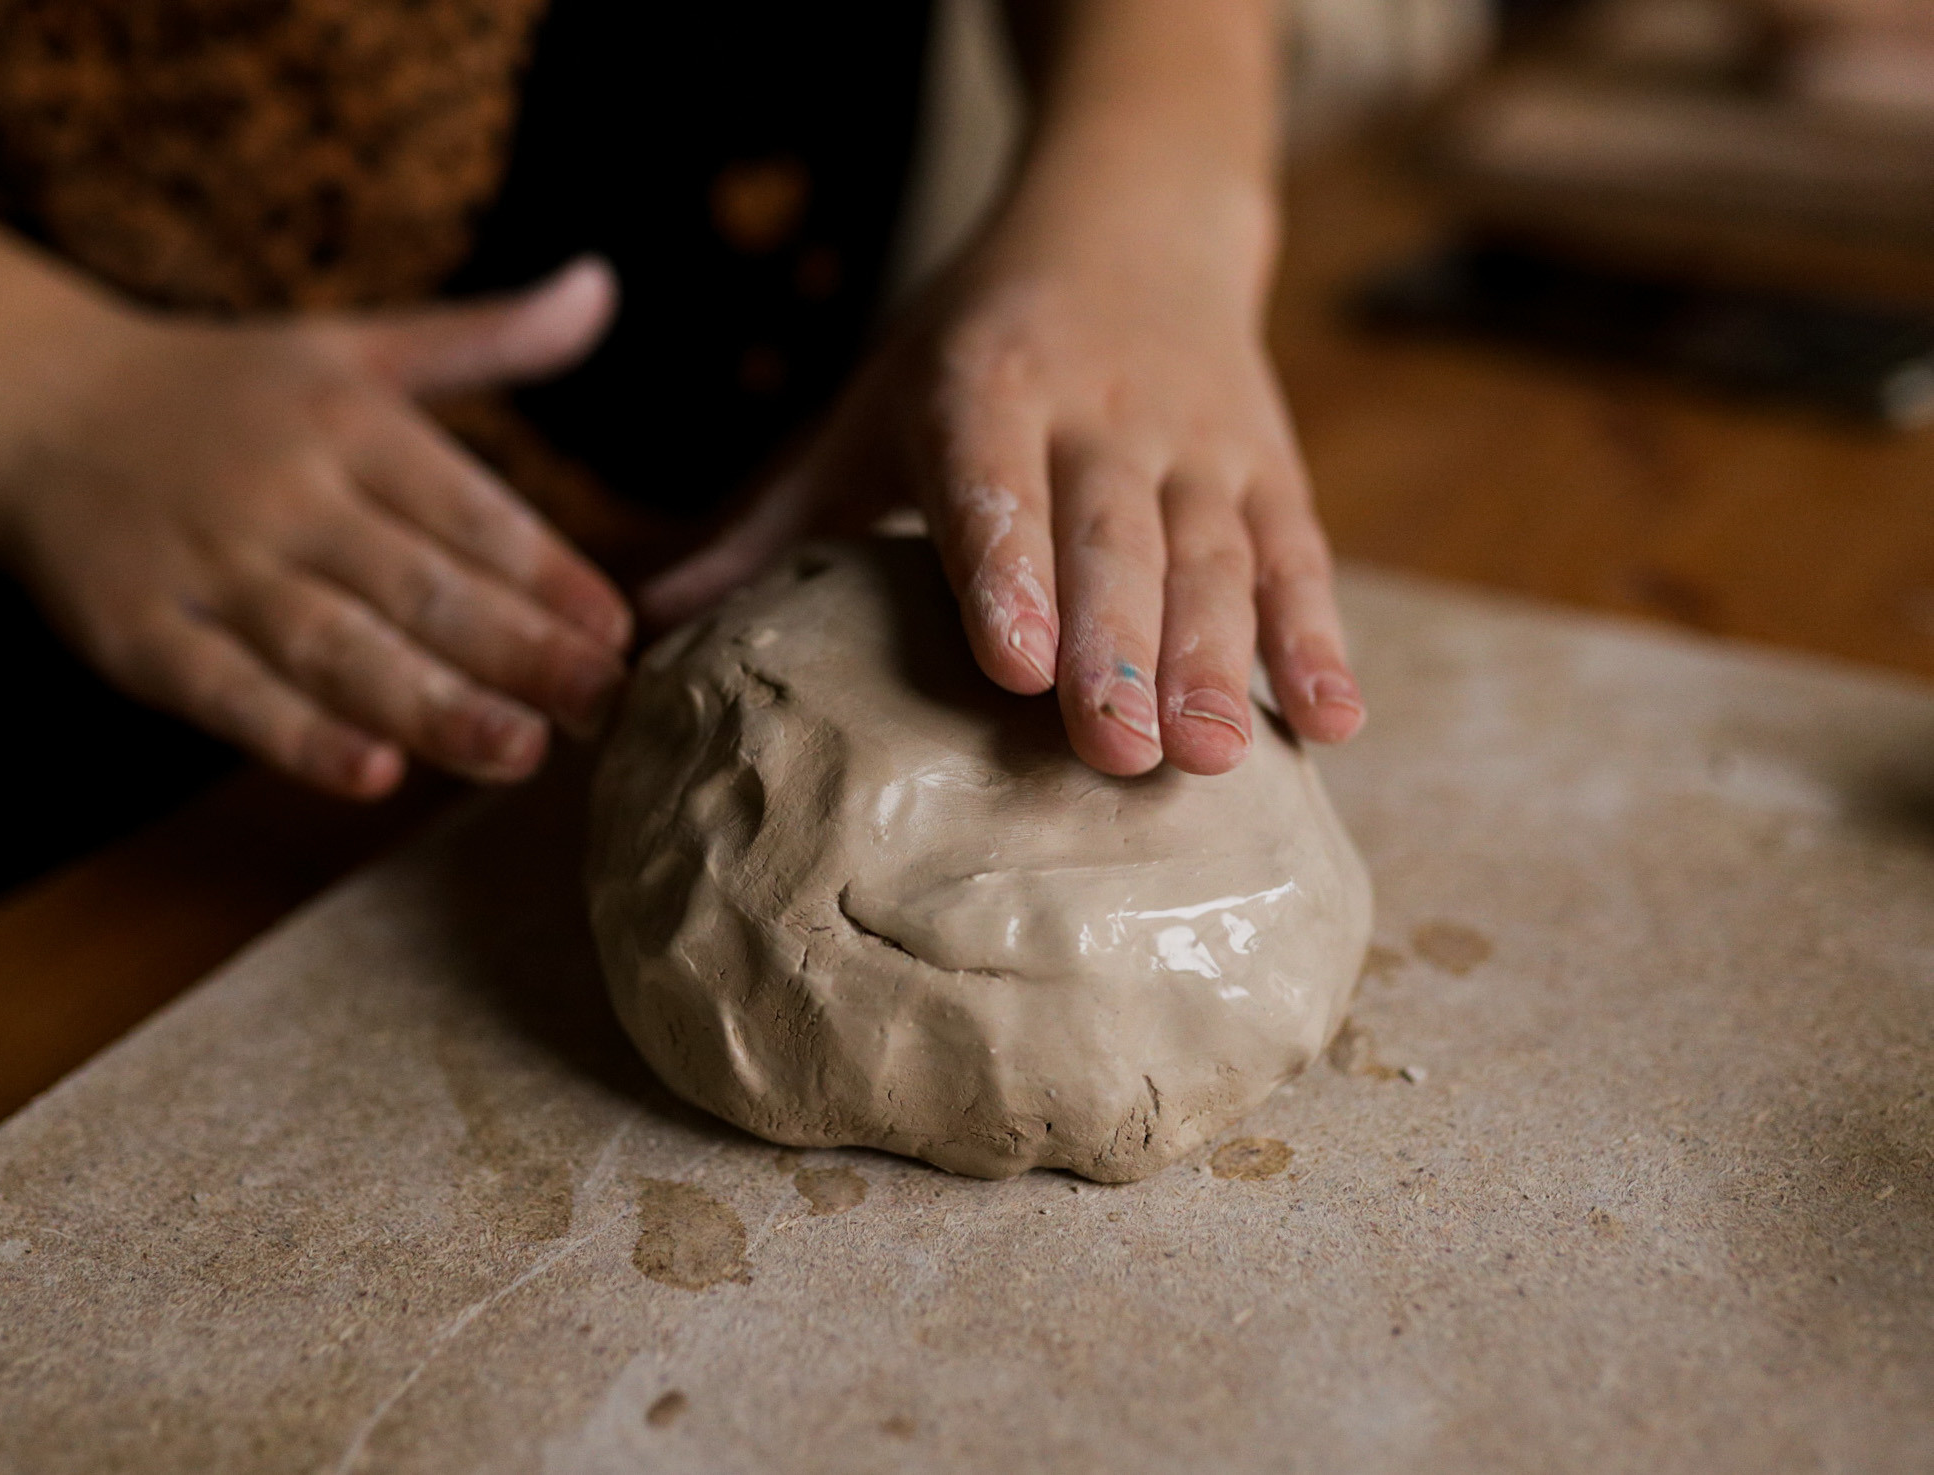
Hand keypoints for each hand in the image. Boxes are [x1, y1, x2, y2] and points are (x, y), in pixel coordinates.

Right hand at [0, 257, 632, 798]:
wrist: (27, 402)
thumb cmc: (223, 388)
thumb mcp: (354, 344)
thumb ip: (486, 336)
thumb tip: (603, 287)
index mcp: (351, 421)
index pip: (470, 508)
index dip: (549, 572)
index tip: (620, 632)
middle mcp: (287, 491)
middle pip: (417, 586)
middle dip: (517, 651)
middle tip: (601, 705)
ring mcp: (210, 567)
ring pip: (336, 648)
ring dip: (431, 705)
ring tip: (520, 753)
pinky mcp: (140, 635)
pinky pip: (228, 694)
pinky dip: (295, 736)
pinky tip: (371, 774)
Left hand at [641, 197, 1362, 779]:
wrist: (1136, 215)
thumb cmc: (972, 344)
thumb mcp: (868, 408)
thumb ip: (773, 525)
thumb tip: (643, 630)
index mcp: (984, 388)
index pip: (995, 483)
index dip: (1009, 570)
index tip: (1014, 666)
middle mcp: (1100, 412)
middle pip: (1114, 537)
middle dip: (1120, 645)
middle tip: (1116, 751)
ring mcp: (1197, 441)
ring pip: (1216, 554)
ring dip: (1220, 658)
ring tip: (1217, 759)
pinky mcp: (1270, 466)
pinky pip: (1301, 555)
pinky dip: (1320, 636)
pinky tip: (1332, 723)